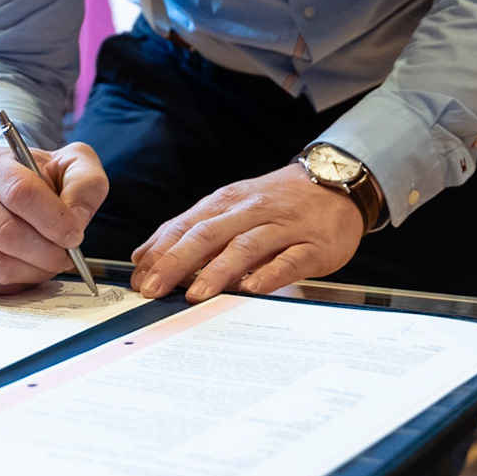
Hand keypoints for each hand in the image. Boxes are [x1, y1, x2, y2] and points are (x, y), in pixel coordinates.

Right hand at [0, 142, 108, 294]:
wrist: (3, 192)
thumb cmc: (37, 178)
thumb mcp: (69, 164)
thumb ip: (84, 182)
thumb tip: (76, 219)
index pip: (19, 192)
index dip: (53, 219)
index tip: (75, 234)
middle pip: (8, 233)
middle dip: (48, 251)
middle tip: (67, 253)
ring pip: (0, 265)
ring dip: (37, 269)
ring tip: (51, 258)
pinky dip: (21, 281)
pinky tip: (30, 265)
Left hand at [131, 163, 364, 302]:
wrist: (338, 181)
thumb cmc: (280, 200)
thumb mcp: (234, 205)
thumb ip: (193, 227)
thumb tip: (146, 254)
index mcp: (229, 201)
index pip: (187, 224)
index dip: (160, 251)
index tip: (138, 276)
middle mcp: (252, 210)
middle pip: (208, 234)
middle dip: (176, 262)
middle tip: (153, 289)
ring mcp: (284, 227)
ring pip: (246, 246)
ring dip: (217, 270)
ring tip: (195, 294)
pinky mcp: (313, 245)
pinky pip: (289, 260)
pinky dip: (268, 274)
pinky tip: (251, 288)